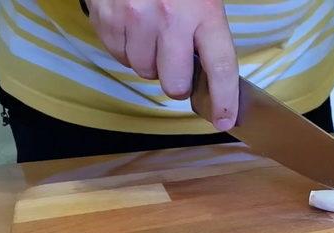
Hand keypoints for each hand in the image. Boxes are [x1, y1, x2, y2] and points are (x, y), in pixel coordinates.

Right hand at [85, 0, 237, 129]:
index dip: (224, 100)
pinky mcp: (106, 17)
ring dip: (149, 61)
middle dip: (177, 81)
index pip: (221, 68)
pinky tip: (132, 26)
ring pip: (143, 71)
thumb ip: (207, 31)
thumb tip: (211, 74)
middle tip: (176, 62)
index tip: (226, 120)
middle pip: (175, 83)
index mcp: (205, 11)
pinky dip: (126, 48)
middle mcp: (170, 18)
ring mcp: (134, 18)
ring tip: (151, 33)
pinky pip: (118, 55)